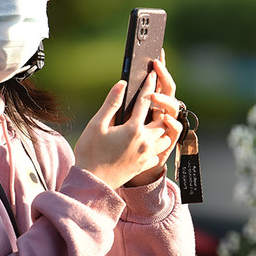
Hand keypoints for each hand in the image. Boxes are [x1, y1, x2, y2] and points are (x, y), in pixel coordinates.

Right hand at [73, 57, 183, 188]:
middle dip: (160, 109)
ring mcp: (146, 155)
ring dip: (162, 129)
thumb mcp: (97, 124)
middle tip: (155, 101)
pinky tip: (148, 144)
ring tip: (153, 123)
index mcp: (133, 129)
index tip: (153, 74)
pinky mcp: (144, 165)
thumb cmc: (90, 152)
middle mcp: (144, 142)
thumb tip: (122, 84)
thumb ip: (111, 104)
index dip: (149, 85)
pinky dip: (156, 147)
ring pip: (165, 138)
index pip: (145, 101)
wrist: (92, 182)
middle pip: (162, 121)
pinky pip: (157, 154)